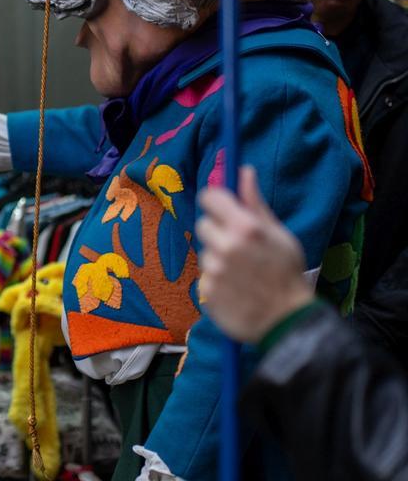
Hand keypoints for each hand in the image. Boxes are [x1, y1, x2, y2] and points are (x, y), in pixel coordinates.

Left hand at [196, 167, 314, 343]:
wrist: (288, 320)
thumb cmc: (287, 273)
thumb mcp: (279, 234)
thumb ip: (255, 203)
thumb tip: (244, 170)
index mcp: (245, 227)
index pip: (209, 198)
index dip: (215, 201)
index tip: (222, 208)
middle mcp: (226, 246)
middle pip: (203, 224)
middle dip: (218, 231)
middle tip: (239, 246)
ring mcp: (214, 270)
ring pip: (205, 252)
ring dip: (218, 258)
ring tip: (242, 272)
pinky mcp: (206, 291)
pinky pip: (205, 277)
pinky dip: (217, 281)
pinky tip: (235, 288)